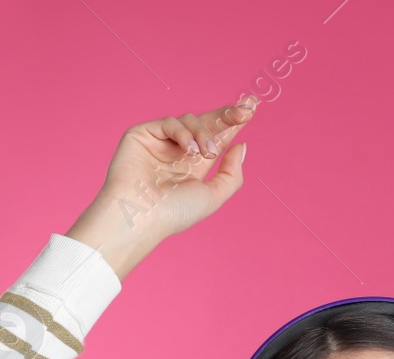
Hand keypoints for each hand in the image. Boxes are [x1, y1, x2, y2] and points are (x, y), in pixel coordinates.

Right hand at [66, 96, 257, 277]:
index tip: (251, 108)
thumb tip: (241, 145)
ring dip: (204, 134)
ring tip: (207, 154)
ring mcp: (160, 142)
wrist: (141, 215)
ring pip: (190, 120)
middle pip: (207, 123)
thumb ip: (231, 172)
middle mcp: (178, 151)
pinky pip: (170, 122)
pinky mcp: (143, 134)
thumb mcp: (214, 195)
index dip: (234, 123)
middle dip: (228, 115)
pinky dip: (184, 133)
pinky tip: (190, 151)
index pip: (218, 138)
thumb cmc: (175, 212)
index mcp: (195, 166)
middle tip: (246, 109)